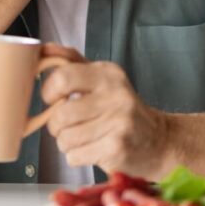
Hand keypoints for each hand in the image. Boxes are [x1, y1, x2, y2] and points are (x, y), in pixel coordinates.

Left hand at [40, 45, 172, 179]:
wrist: (159, 140)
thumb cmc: (122, 109)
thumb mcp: (102, 78)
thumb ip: (72, 62)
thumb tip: (44, 49)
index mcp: (108, 74)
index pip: (63, 77)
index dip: (48, 91)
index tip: (52, 98)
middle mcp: (116, 95)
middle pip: (60, 114)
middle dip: (56, 125)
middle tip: (67, 124)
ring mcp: (118, 123)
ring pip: (65, 138)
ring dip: (66, 142)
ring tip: (83, 138)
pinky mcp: (117, 148)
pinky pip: (75, 156)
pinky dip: (77, 156)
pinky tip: (92, 150)